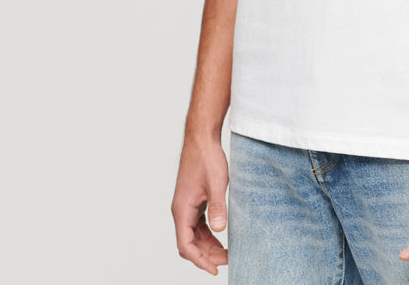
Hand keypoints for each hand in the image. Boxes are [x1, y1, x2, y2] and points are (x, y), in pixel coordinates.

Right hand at [171, 134, 228, 274]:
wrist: (202, 138)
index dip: (200, 261)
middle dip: (207, 256)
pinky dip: (208, 234)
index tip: (215, 270)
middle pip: (190, 244)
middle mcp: (181, 210)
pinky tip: (221, 236)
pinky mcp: (193, 201)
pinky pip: (198, 225)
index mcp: (182, 209)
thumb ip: (218, 207)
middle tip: (228, 260)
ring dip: (208, 246)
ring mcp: (186, 206)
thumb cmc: (207, 157)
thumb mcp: (217, 182)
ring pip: (194, 236)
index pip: (186, 246)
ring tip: (227, 252)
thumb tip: (220, 230)